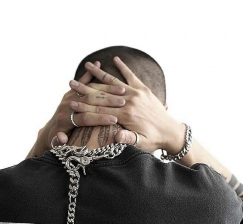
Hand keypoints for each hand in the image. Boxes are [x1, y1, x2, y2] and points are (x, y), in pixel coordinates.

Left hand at [38, 61, 125, 149]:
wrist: (50, 131)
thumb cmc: (57, 140)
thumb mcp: (57, 143)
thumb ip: (59, 141)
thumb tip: (61, 138)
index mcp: (66, 120)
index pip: (85, 118)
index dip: (100, 119)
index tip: (114, 120)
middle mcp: (66, 107)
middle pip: (90, 102)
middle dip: (107, 102)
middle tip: (122, 102)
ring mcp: (67, 98)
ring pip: (88, 91)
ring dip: (105, 89)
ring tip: (121, 89)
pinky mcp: (69, 93)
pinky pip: (81, 82)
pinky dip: (89, 74)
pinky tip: (99, 64)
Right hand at [57, 57, 185, 152]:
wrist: (171, 132)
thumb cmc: (154, 141)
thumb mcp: (141, 144)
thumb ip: (128, 139)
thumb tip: (116, 136)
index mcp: (127, 115)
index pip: (101, 109)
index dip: (85, 106)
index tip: (71, 102)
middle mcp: (131, 101)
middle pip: (103, 93)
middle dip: (86, 88)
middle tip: (71, 82)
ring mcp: (137, 93)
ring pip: (114, 81)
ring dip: (99, 74)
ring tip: (87, 65)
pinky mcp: (144, 89)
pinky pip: (131, 76)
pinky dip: (123, 67)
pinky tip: (115, 59)